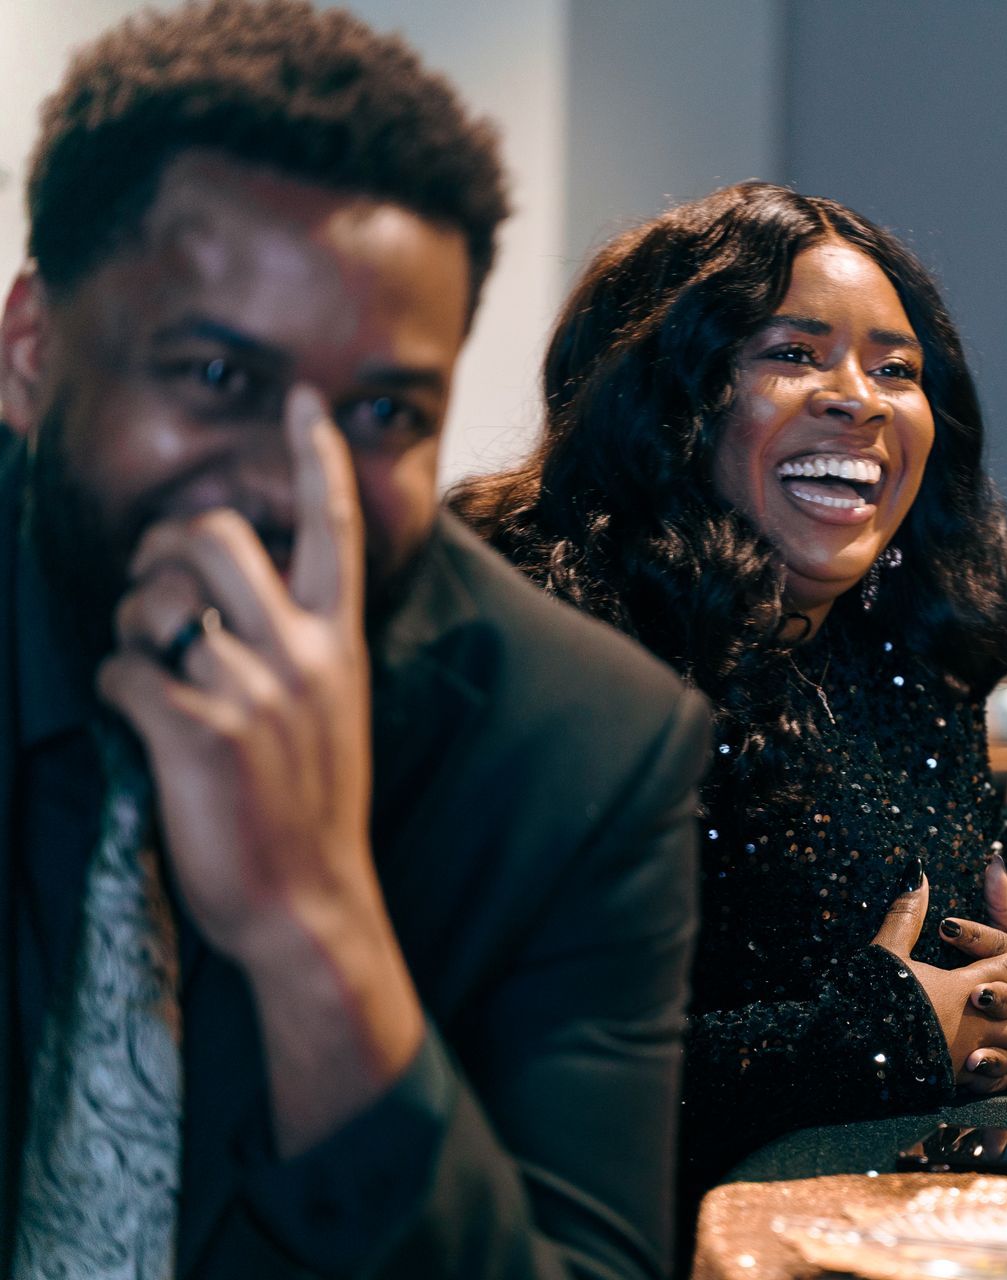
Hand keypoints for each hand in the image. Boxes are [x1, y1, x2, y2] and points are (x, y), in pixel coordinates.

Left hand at [97, 386, 420, 1154]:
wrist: (311, 903)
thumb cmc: (312, 809)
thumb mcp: (331, 713)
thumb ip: (294, 647)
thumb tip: (218, 599)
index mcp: (337, 643)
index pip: (331, 530)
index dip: (313, 458)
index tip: (302, 400)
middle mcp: (300, 652)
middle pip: (213, 535)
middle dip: (160, 552)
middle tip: (154, 596)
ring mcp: (250, 689)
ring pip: (154, 598)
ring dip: (128, 625)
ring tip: (146, 668)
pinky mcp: (196, 731)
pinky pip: (120, 670)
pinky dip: (112, 688)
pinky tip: (135, 722)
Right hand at [871, 873, 1006, 1094]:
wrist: (853, 1057)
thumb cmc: (869, 999)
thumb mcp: (886, 951)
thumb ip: (907, 913)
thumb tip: (918, 872)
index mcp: (964, 987)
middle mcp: (976, 1022)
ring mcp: (968, 1056)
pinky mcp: (955, 1084)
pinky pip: (995, 1079)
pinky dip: (1003, 1070)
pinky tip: (1000, 1065)